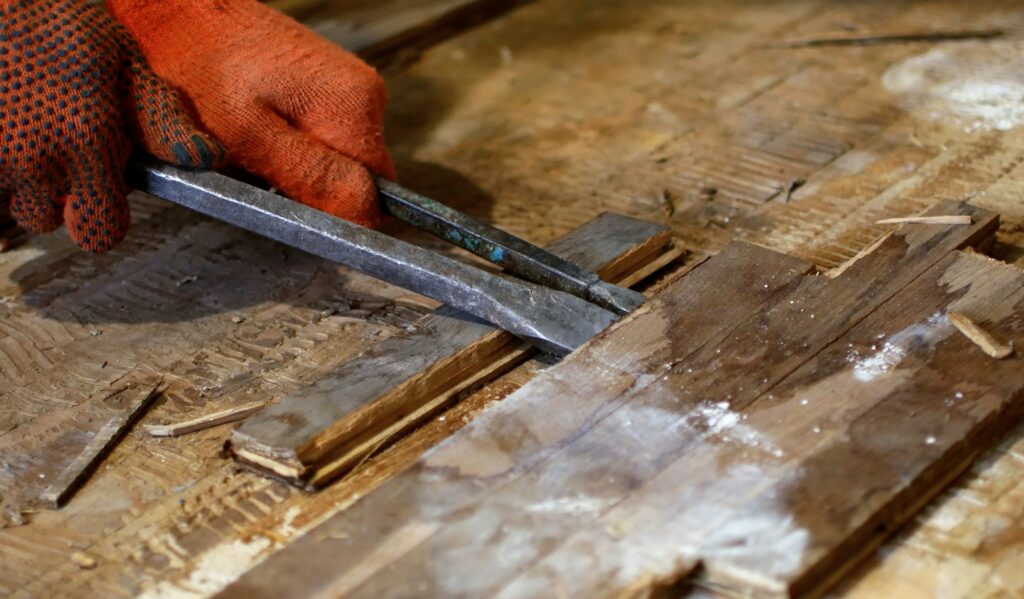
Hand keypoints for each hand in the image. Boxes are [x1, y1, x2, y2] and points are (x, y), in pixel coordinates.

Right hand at [0, 0, 223, 251]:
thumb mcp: (125, 64)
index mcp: (86, 144)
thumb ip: (162, 120)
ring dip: (17, 180)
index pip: (99, 233)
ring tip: (28, 131)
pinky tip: (6, 128)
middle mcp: (32, 159)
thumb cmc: (62, 25)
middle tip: (59, 146)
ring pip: (8, 203)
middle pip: (47, 219)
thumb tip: (207, 159)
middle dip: (55, 194)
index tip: (101, 191)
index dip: (103, 216)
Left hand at [106, 0, 395, 227]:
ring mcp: (348, 86)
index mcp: (355, 108)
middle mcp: (365, 94)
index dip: (329, 209)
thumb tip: (369, 214)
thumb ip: (313, 176)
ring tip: (246, 137)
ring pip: (334, 161)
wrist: (172, 13)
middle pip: (353, 178)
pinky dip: (283, 142)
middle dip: (305, 185)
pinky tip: (251, 124)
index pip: (373, 196)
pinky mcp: (328, 84)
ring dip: (291, 166)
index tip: (281, 190)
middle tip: (253, 161)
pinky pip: (318, 137)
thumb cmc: (196, 69)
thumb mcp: (249, 137)